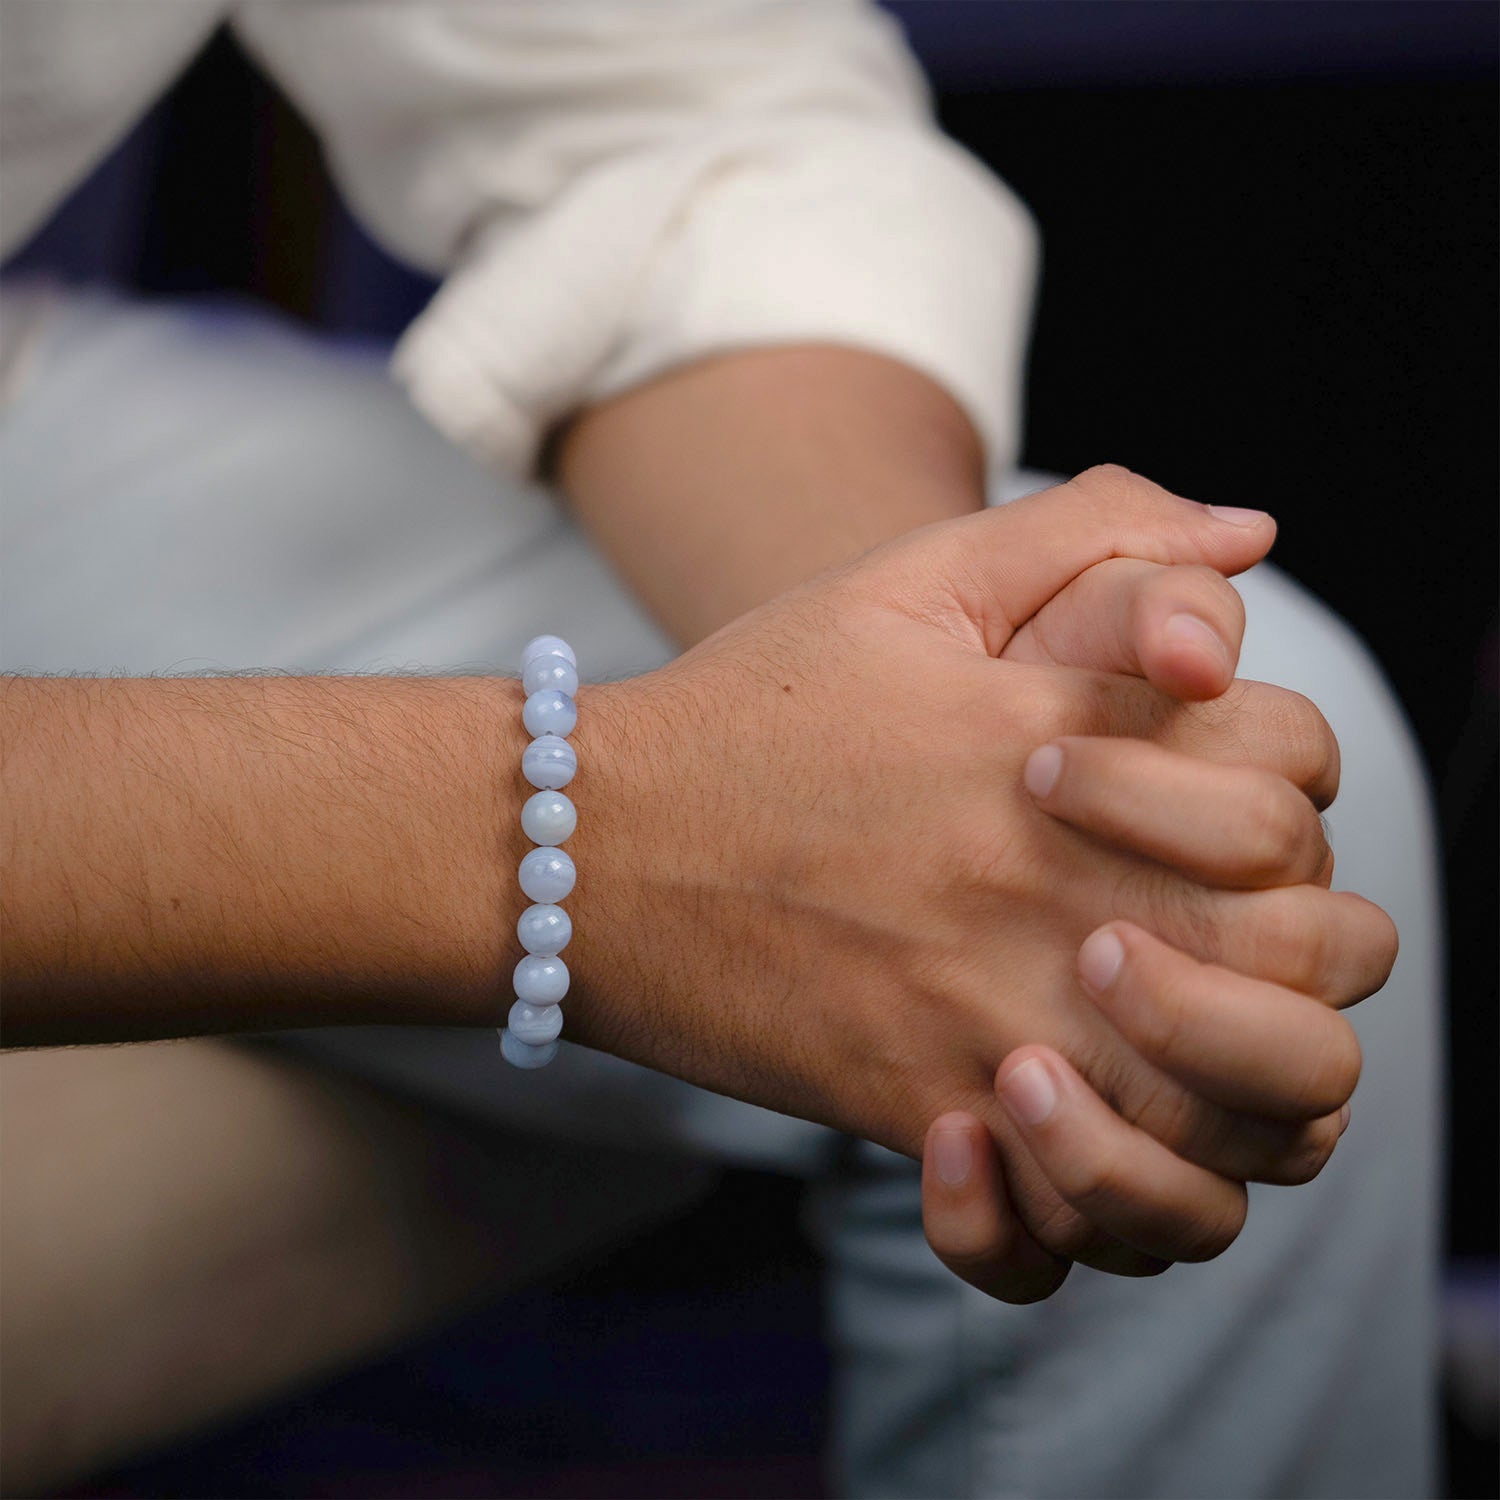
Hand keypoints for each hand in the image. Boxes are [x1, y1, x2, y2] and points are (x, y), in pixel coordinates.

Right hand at [565, 467, 1394, 1283]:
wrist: (589, 842)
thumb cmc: (754, 704)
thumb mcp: (911, 582)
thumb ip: (1093, 530)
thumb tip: (1251, 532)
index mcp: (1071, 742)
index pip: (1294, 790)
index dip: (1281, 798)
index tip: (1194, 807)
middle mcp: (1057, 884)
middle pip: (1315, 957)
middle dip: (1302, 951)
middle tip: (1209, 941)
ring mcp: (997, 1008)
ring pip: (1241, 1121)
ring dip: (1237, 1096)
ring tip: (1152, 1055)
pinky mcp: (922, 1107)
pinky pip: (1077, 1224)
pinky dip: (1091, 1211)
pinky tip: (1038, 1133)